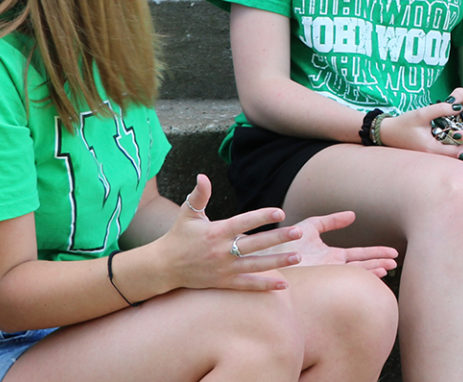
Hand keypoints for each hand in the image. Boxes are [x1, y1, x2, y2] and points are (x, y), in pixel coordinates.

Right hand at [160, 175, 307, 291]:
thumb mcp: (187, 213)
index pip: (243, 222)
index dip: (262, 216)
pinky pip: (247, 284)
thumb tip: (202, 176)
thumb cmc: (178, 236)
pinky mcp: (223, 282)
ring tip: (298, 256)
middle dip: (278, 238)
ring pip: (255, 265)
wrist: (164, 266)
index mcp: (216, 232)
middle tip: (299, 232)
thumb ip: (199, 195)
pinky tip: (283, 284)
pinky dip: (265, 285)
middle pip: (255, 244)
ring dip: (278, 261)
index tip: (280, 212)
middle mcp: (222, 251)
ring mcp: (224, 269)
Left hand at [263, 211, 399, 277]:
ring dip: (374, 269)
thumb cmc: (286, 241)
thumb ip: (331, 221)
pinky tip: (374, 274)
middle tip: (396, 261)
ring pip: (358, 273)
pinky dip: (361, 276)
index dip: (376, 253)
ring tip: (390, 268)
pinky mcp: (324, 278)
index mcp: (332, 255)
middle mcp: (333, 267)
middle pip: (363, 265)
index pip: (359, 255)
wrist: (268, 254)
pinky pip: (346, 278)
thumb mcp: (311, 226)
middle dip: (380, 262)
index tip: (392, 253)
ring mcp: (329, 274)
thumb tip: (353, 215)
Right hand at [377, 99, 462, 165]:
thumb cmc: (403, 123)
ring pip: (453, 160)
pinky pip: (447, 158)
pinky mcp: (430, 157)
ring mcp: (431, 160)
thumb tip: (458, 106)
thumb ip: (441, 109)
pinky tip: (460, 142)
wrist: (386, 133)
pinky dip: (456, 152)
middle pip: (458, 160)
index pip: (459, 153)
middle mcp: (433, 158)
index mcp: (432, 150)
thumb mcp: (422, 113)